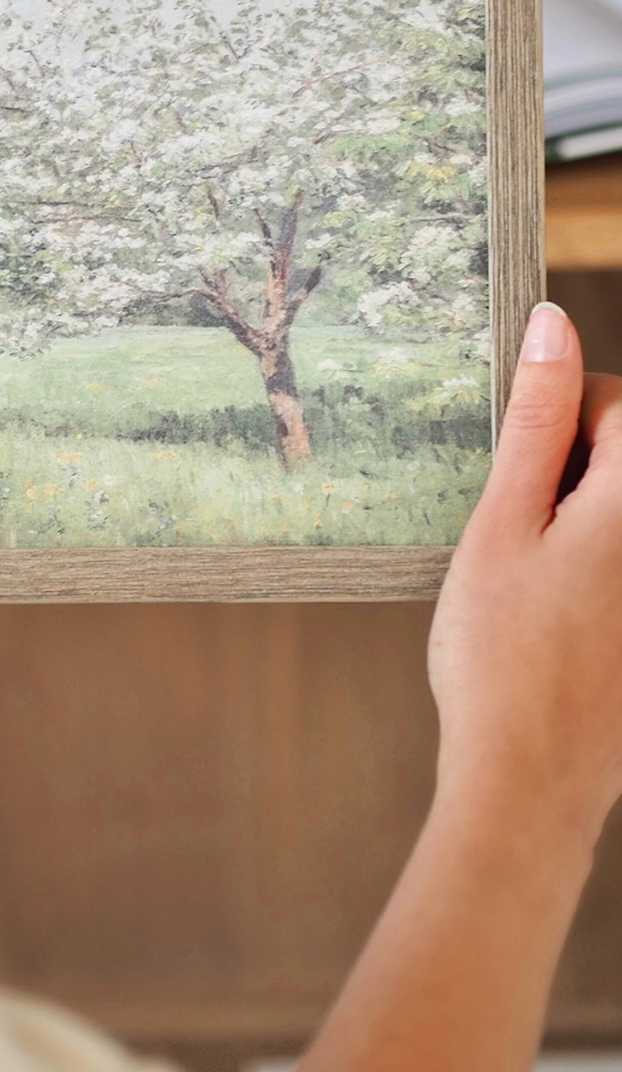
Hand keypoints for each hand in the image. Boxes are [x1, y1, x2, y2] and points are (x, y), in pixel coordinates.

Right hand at [300, 305, 620, 1071]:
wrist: (527, 785)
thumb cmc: (500, 657)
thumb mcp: (501, 523)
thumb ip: (535, 419)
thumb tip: (554, 325)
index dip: (564, 412)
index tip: (518, 456)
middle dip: (576, 468)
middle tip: (518, 522)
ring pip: (617, 516)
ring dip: (584, 521)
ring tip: (532, 575)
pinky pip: (616, 568)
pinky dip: (594, 571)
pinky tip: (557, 616)